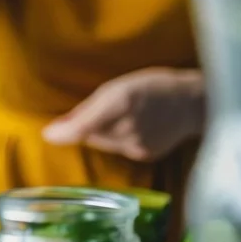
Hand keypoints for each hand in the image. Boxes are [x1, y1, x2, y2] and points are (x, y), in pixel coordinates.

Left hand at [42, 68, 205, 161]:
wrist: (193, 104)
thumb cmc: (152, 86)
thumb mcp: (118, 86)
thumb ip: (86, 109)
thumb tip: (54, 130)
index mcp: (121, 101)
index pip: (85, 126)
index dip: (64, 132)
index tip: (47, 134)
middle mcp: (127, 126)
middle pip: (91, 136)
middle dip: (88, 128)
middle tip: (99, 114)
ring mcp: (137, 145)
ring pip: (104, 144)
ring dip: (103, 135)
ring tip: (122, 119)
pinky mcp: (145, 155)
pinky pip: (120, 150)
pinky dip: (119, 142)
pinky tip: (135, 130)